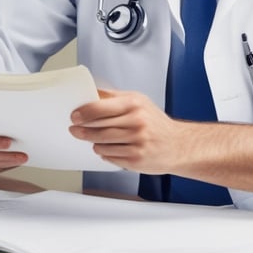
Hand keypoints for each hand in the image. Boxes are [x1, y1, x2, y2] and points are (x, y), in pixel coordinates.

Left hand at [69, 89, 193, 174]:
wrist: (178, 145)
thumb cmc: (156, 123)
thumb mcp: (139, 102)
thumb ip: (114, 97)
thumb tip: (89, 93)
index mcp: (134, 104)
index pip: (100, 107)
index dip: (83, 112)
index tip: (74, 115)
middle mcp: (136, 122)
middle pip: (98, 127)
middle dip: (82, 129)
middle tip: (75, 129)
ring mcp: (136, 142)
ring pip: (101, 144)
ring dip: (93, 142)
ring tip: (93, 139)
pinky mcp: (135, 159)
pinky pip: (109, 156)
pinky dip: (104, 153)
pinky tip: (108, 148)